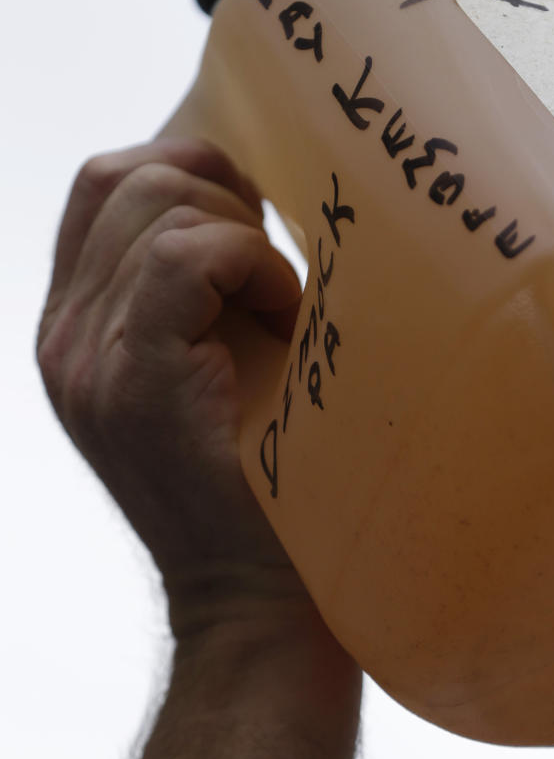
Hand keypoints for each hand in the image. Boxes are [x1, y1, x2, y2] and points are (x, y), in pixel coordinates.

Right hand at [37, 138, 311, 635]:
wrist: (256, 592)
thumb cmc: (263, 469)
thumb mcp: (214, 355)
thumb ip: (199, 279)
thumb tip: (246, 183)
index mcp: (77, 325)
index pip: (102, 185)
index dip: (185, 166)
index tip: (255, 214)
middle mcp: (64, 337)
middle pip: (126, 177)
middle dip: (222, 199)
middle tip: (276, 277)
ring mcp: (87, 358)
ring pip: (159, 207)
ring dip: (244, 240)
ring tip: (282, 314)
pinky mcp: (133, 380)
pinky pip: (184, 256)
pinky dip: (251, 265)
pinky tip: (283, 320)